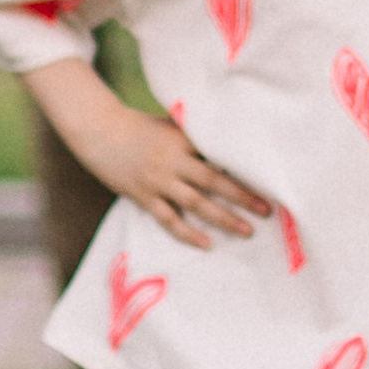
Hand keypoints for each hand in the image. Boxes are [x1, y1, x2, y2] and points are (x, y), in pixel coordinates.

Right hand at [22, 58, 272, 252]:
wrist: (100, 131)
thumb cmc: (140, 126)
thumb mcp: (170, 125)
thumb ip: (195, 136)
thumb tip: (228, 143)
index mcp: (183, 140)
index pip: (219, 156)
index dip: (243, 169)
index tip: (267, 179)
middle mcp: (173, 161)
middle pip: (214, 182)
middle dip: (243, 196)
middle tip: (267, 210)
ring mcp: (158, 181)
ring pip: (196, 204)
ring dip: (223, 218)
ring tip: (247, 230)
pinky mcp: (144, 196)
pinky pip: (169, 219)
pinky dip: (188, 234)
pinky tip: (207, 244)